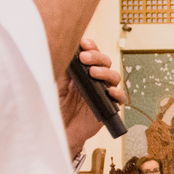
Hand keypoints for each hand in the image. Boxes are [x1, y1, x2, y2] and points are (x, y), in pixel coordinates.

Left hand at [59, 38, 124, 154]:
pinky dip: (117, 93)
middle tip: (85, 58)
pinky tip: (109, 91)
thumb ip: (60, 69)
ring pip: (113, 76)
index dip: (90, 47)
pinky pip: (119, 98)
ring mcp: (102, 92)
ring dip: (105, 72)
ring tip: (93, 73)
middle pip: (104, 62)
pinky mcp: (108, 106)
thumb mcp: (54, 84)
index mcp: (81, 71)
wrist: (59, 130)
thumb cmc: (55, 107)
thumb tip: (64, 51)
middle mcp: (94, 79)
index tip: (84, 44)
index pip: (91, 54)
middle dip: (96, 57)